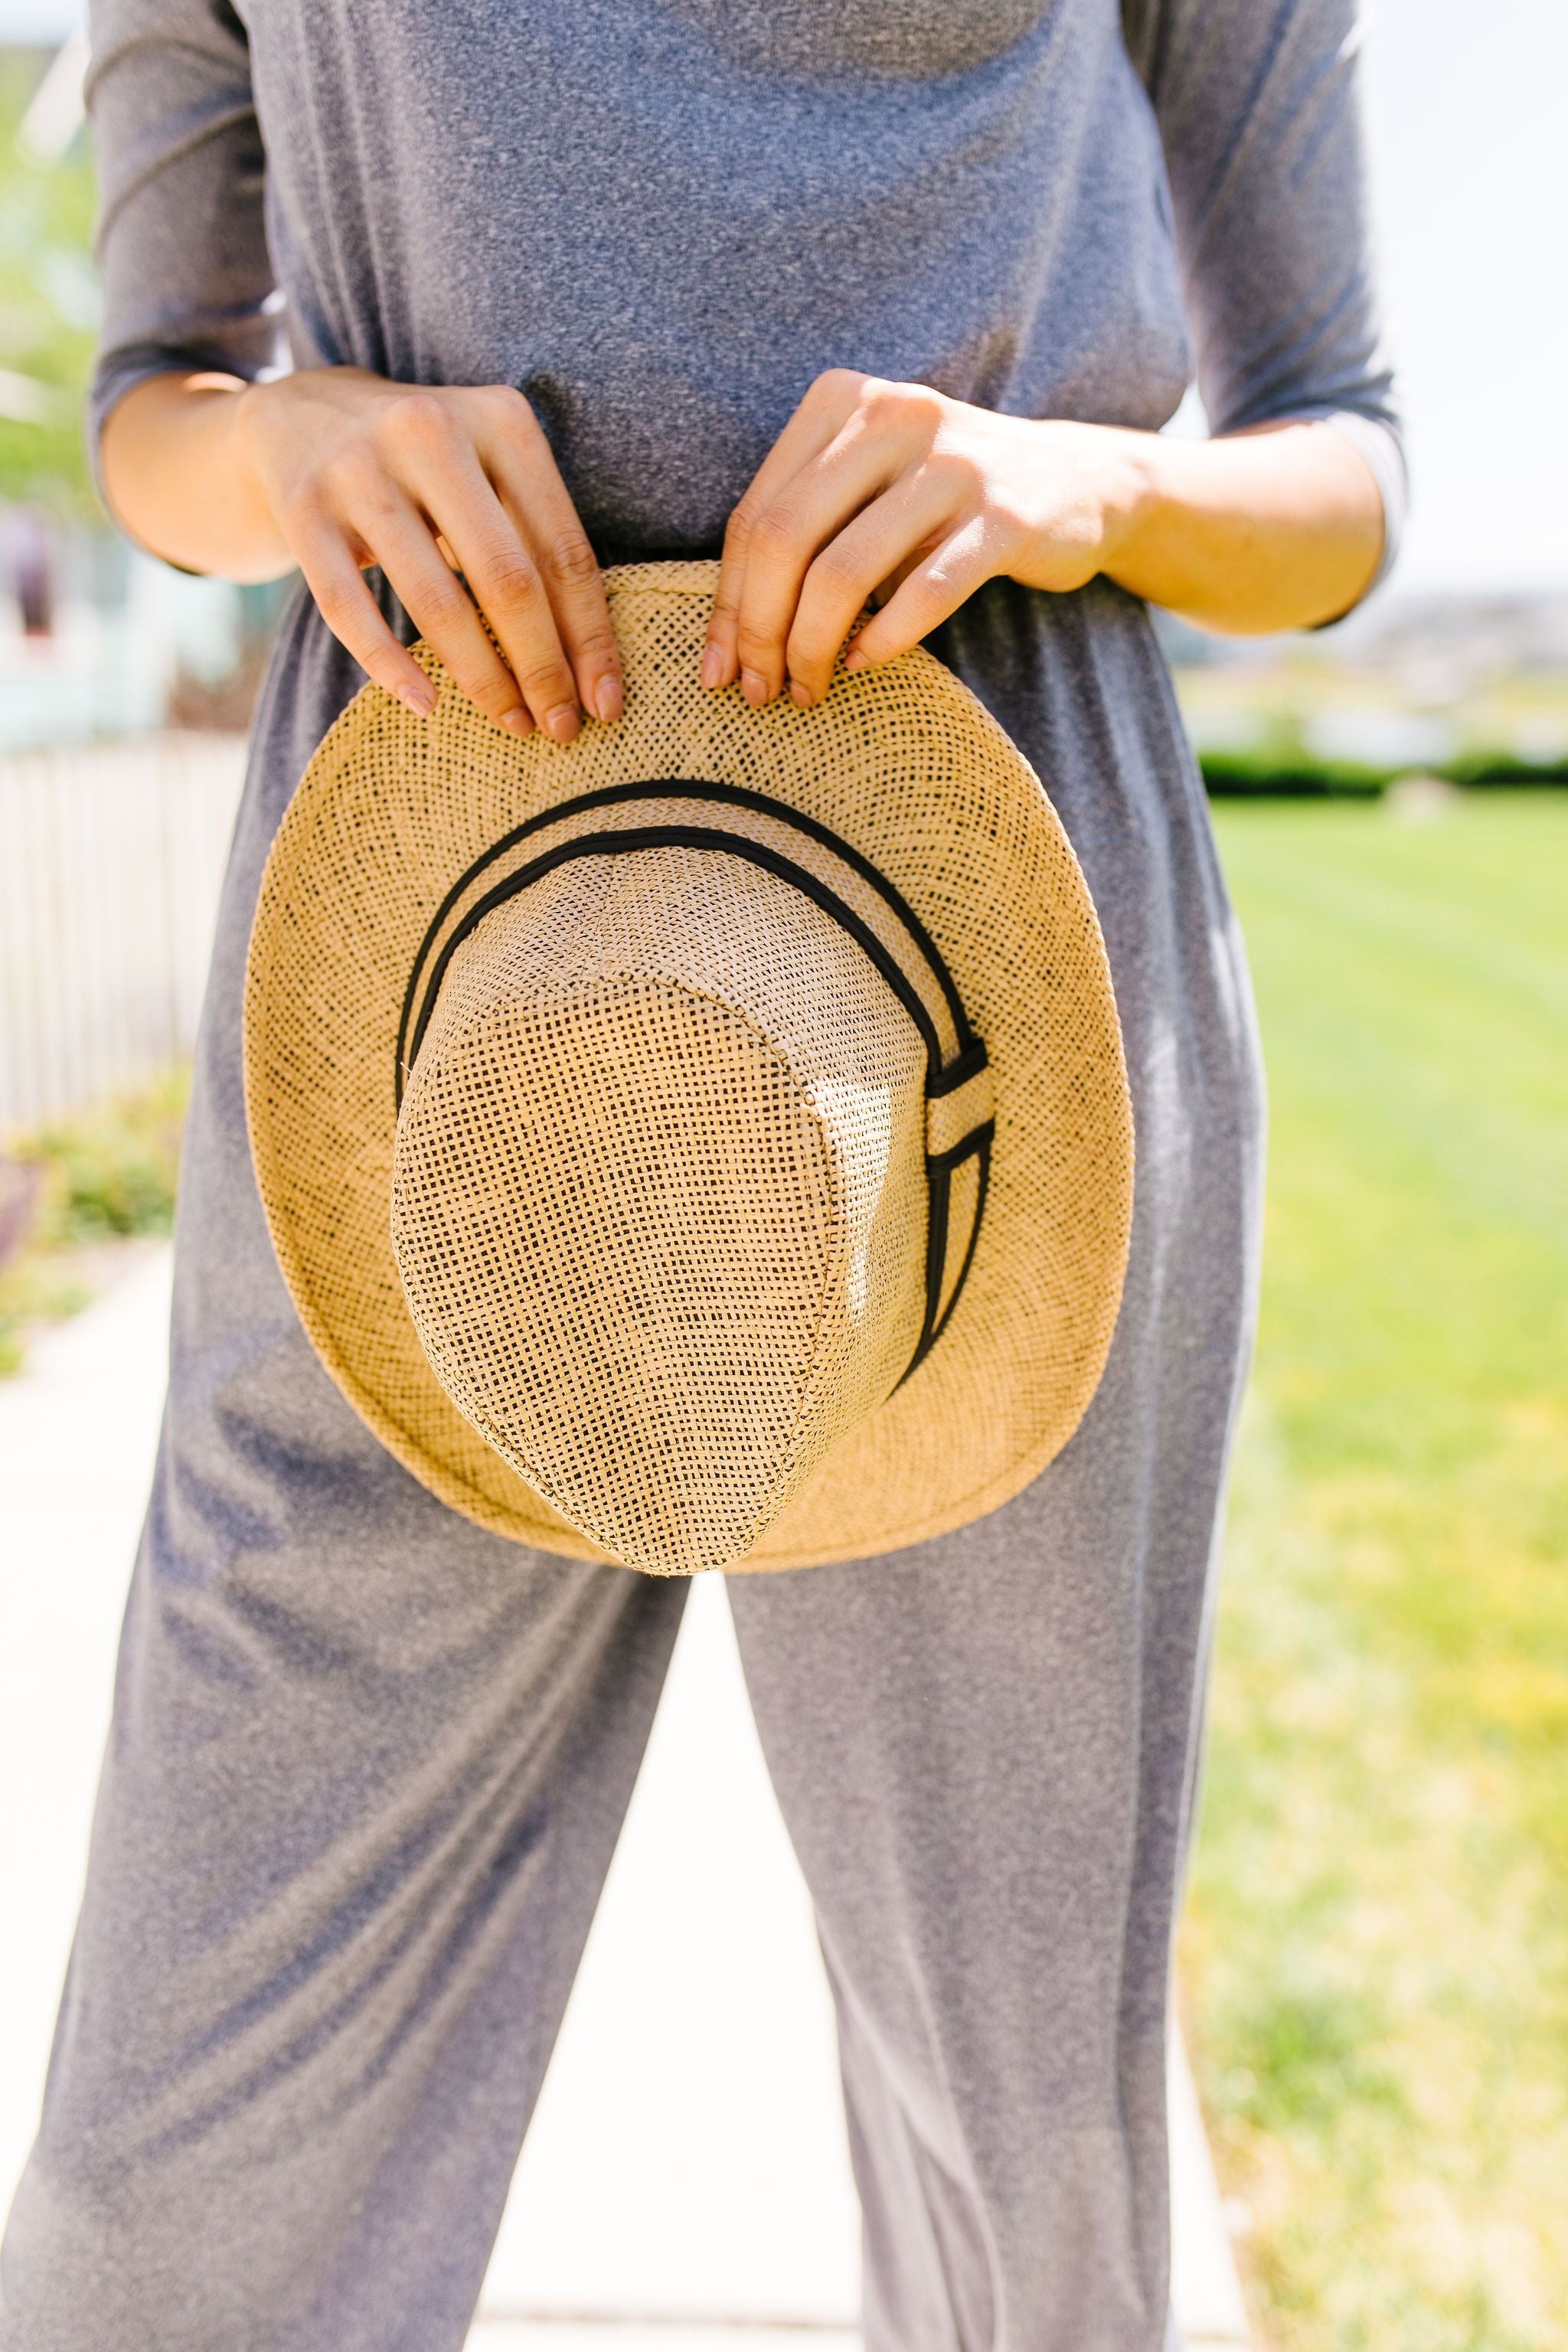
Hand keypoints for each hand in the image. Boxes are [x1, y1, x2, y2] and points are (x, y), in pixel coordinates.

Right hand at [236, 369, 621, 738]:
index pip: (563, 550)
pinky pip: (349, 607)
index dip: (590, 636)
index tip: (606, 703)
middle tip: (560, 728)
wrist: (302, 414)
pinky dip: (390, 665)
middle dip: (542, 668)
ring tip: (510, 722)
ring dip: (481, 677)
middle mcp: (429, 431)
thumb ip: (537, 541)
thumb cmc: (430, 466)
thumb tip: (592, 671)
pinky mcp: (302, 509)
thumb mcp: (492, 469)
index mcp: (500, 419)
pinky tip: (427, 705)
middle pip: (507, 579)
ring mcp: (358, 468)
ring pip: (435, 601)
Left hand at [702, 370, 1145, 707]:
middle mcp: (894, 416)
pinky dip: (884, 640)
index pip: (756, 515)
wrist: (1075, 481)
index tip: (717, 671)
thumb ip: (802, 534)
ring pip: (845, 572)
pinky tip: (865, 665)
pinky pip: (924, 592)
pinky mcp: (1005, 517)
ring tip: (809, 690)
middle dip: (760, 631)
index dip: (728, 604)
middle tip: (760, 691)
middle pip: (786, 540)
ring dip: (813, 648)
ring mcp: (953, 463)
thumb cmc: (943, 501)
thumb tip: (726, 643)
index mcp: (842, 401)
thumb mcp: (866, 490)